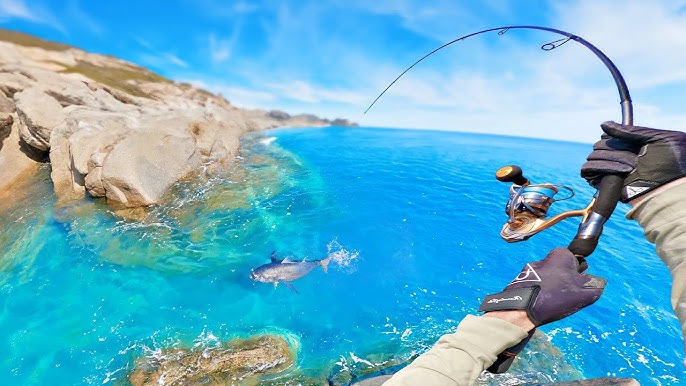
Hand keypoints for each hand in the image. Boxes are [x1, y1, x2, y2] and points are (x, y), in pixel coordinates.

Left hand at [478, 248, 605, 326]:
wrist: (521, 309)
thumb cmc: (555, 297)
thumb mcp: (585, 294)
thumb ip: (595, 285)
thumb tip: (598, 282)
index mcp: (559, 255)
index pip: (574, 261)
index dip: (578, 275)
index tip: (576, 287)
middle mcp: (543, 258)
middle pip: (560, 270)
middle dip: (563, 282)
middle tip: (564, 297)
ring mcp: (528, 269)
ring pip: (546, 279)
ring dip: (549, 289)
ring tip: (550, 303)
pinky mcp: (518, 280)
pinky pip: (533, 286)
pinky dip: (537, 293)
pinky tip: (538, 304)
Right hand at [581, 121, 685, 202]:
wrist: (670, 189)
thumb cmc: (671, 164)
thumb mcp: (657, 138)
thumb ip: (631, 130)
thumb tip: (603, 124)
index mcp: (629, 145)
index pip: (607, 134)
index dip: (616, 136)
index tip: (631, 142)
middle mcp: (616, 156)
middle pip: (599, 144)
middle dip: (617, 148)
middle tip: (636, 158)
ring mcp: (607, 169)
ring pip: (594, 155)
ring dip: (612, 159)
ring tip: (631, 168)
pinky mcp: (600, 182)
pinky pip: (587, 169)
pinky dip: (601, 167)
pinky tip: (620, 171)